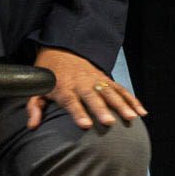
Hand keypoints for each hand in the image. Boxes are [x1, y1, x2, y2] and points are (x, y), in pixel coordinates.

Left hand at [26, 47, 145, 130]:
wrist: (61, 50)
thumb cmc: (49, 75)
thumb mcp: (38, 89)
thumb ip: (34, 107)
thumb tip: (32, 125)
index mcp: (63, 86)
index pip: (71, 100)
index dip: (78, 112)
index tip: (85, 125)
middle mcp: (81, 82)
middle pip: (92, 96)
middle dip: (101, 109)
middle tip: (109, 122)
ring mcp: (95, 79)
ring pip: (110, 92)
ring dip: (122, 104)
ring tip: (132, 117)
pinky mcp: (105, 78)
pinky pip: (121, 89)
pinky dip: (132, 99)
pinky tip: (141, 112)